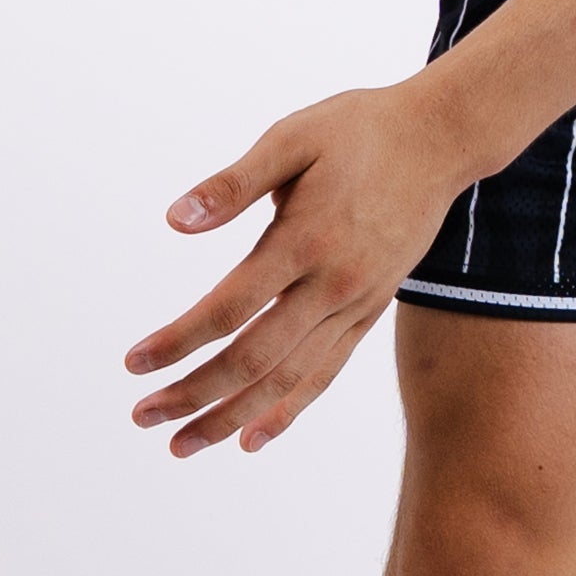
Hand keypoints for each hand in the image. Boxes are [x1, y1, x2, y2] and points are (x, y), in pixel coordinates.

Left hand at [125, 80, 481, 455]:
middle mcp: (334, 284)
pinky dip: (287, 410)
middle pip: (254, 358)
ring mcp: (356, 304)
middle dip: (194, 394)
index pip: (229, 307)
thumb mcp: (291, 138)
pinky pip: (326, 374)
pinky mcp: (369, 312)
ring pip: (289, 378)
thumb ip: (233, 184)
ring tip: (182, 444)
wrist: (441, 141)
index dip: (178, 340)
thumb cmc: (358, 131)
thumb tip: (175, 221)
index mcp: (306, 239)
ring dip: (232, 417)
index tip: (135, 361)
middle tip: (142, 416)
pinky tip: (252, 438)